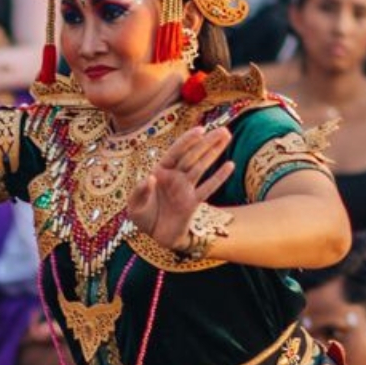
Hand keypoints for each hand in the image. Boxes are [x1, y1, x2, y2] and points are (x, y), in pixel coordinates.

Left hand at [126, 127, 232, 253]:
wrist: (154, 235)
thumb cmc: (142, 215)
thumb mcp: (135, 204)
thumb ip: (141, 190)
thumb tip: (151, 177)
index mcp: (160, 171)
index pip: (175, 152)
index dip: (187, 140)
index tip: (200, 129)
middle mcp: (175, 176)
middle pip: (193, 155)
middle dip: (207, 142)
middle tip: (223, 129)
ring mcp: (185, 188)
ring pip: (202, 166)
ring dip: (214, 152)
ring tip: (227, 137)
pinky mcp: (193, 202)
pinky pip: (208, 188)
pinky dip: (219, 177)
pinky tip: (230, 165)